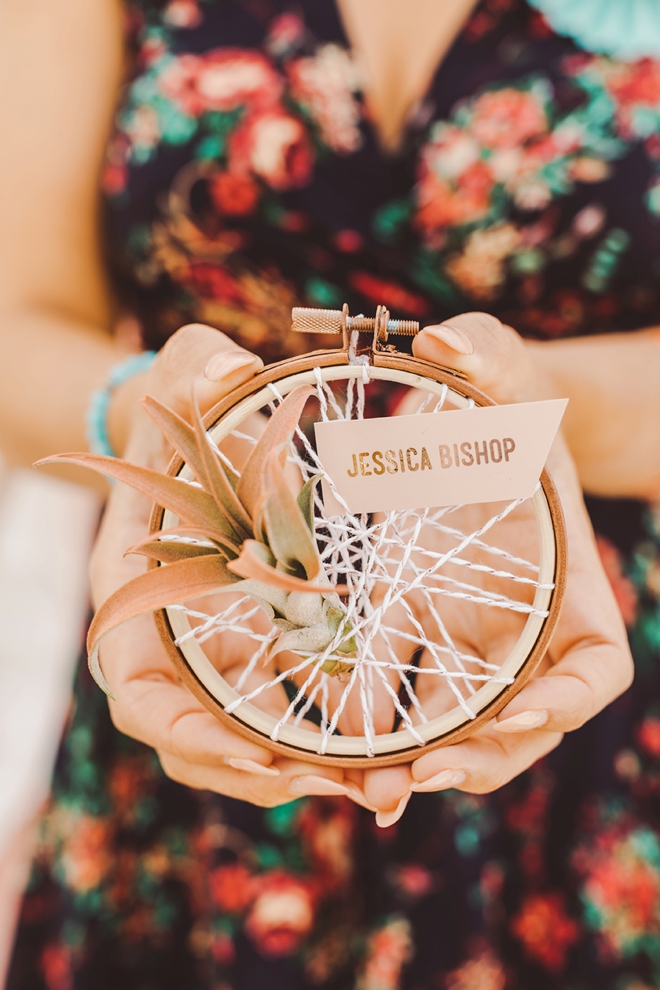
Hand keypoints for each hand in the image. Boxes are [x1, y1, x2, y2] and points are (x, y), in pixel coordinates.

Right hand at [90, 324, 372, 807]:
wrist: (201, 430)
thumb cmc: (185, 401)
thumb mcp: (188, 370)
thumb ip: (197, 364)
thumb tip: (230, 368)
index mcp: (132, 588)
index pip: (136, 685)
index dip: (183, 730)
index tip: (253, 754)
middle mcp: (165, 634)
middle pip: (189, 738)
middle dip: (252, 774)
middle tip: (339, 788)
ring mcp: (208, 647)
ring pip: (235, 742)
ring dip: (295, 775)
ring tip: (375, 788)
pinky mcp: (253, 647)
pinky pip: (276, 714)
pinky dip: (318, 745)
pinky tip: (383, 756)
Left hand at [359, 313, 633, 817]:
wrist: (460, 430)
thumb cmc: (498, 403)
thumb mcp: (501, 372)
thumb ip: (487, 354)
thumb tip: (446, 339)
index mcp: (562, 583)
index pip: (592, 664)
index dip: (569, 699)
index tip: (526, 713)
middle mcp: (517, 627)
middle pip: (518, 722)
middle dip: (481, 756)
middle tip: (422, 776)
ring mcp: (460, 638)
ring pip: (449, 725)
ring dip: (414, 764)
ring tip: (367, 789)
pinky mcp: (404, 632)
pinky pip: (388, 691)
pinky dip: (364, 727)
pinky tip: (320, 747)